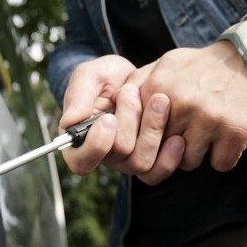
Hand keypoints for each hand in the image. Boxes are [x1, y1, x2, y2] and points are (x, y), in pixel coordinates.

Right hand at [59, 55, 184, 184]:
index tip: (109, 118)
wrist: (133, 76)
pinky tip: (177, 135)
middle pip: (119, 156)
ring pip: (141, 163)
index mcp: (80, 141)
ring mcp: (128, 160)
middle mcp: (104, 156)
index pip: (81, 161)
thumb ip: (78, 96)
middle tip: (131, 90)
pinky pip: (160, 170)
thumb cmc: (105, 77)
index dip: (96, 144)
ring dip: (153, 130)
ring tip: (160, 100)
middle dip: (129, 120)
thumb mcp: (89, 76)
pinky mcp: (150, 159)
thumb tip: (69, 122)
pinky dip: (171, 154)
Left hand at [129, 41, 246, 172]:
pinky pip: (220, 164)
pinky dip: (224, 155)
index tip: (157, 135)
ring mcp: (208, 118)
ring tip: (208, 129)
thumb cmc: (202, 66)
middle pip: (160, 152)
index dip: (145, 140)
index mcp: (157, 88)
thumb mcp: (166, 64)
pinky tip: (227, 135)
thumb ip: (139, 84)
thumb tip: (114, 107)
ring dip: (199, 153)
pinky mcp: (235, 131)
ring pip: (189, 162)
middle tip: (188, 131)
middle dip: (171, 148)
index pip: (134, 136)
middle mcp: (180, 103)